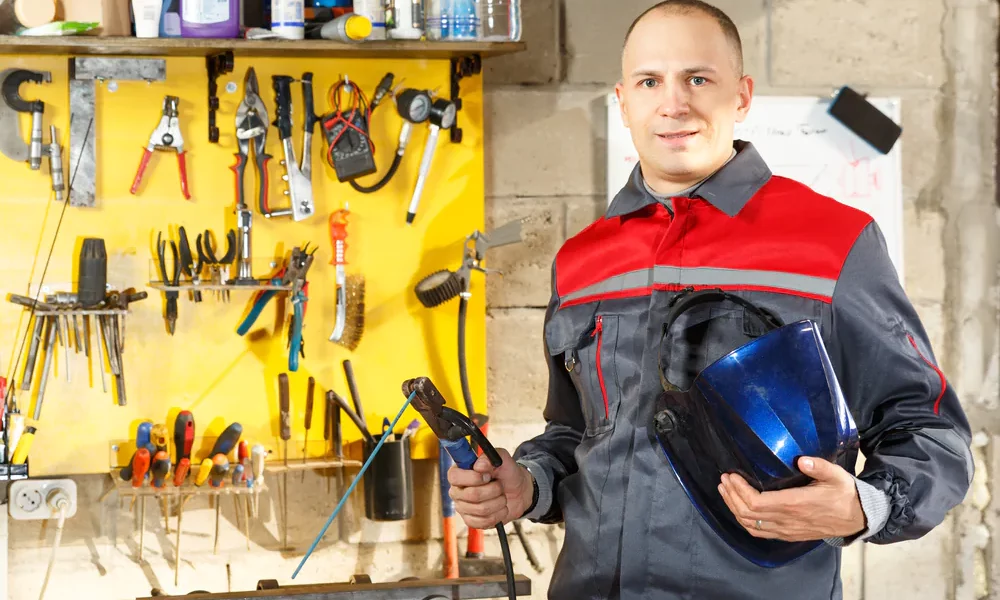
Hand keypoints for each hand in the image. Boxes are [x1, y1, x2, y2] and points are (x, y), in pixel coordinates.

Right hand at [447, 447, 533, 529]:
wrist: (518, 491)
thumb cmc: (506, 473)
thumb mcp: (501, 459)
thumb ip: (489, 458)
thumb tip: (479, 466)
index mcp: (459, 472)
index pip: (454, 476)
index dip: (473, 477)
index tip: (488, 476)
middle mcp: (457, 490)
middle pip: (472, 495)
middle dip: (493, 490)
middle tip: (500, 486)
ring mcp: (462, 507)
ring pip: (481, 509)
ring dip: (499, 502)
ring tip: (502, 496)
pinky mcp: (471, 520)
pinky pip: (483, 522)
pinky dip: (498, 515)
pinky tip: (501, 508)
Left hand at [718, 456, 865, 541]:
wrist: (857, 519)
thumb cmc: (844, 494)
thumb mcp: (836, 475)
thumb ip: (819, 466)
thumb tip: (802, 459)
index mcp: (796, 504)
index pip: (757, 502)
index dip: (739, 490)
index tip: (731, 476)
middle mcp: (787, 520)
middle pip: (748, 513)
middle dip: (731, 496)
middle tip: (724, 480)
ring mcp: (786, 530)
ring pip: (751, 525)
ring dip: (734, 508)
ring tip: (725, 491)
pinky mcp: (788, 535)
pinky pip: (759, 532)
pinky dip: (744, 521)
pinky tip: (738, 509)